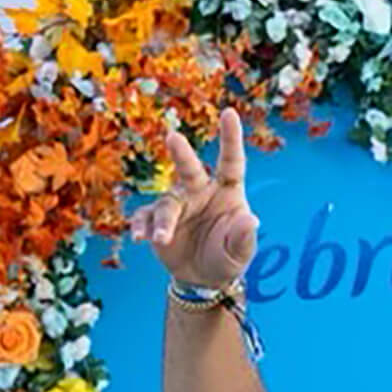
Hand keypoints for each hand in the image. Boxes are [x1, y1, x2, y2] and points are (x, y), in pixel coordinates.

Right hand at [127, 107, 259, 289]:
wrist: (203, 279)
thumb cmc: (227, 257)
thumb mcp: (241, 251)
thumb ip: (245, 237)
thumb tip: (251, 221)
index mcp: (227, 191)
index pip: (231, 162)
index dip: (230, 139)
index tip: (229, 113)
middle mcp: (200, 191)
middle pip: (190, 169)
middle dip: (181, 153)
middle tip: (173, 137)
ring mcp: (178, 205)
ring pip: (167, 204)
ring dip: (164, 220)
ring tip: (162, 238)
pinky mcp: (157, 221)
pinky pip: (146, 219)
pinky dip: (142, 226)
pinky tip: (139, 237)